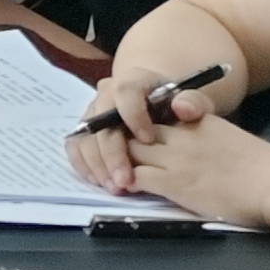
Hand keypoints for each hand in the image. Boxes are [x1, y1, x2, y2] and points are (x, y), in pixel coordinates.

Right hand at [63, 69, 208, 195]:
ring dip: (97, 164)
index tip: (149, 140)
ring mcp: (92, 112)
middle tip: (125, 181)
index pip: (125, 91)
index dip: (133, 115)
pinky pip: (75, 146)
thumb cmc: (177, 108)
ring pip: (85, 136)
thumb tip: (183, 108)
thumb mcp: (193, 104)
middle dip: (112, 153)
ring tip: (116, 188)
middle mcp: (107, 93)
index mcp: (134, 81)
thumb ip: (194, 103)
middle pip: (100, 120)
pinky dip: (84, 165)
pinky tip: (100, 182)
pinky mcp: (84, 130)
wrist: (160, 110)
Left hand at [115, 106, 269, 226]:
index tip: (129, 133)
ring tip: (113, 172)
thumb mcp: (225, 136)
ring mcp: (176, 158)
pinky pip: (137, 177)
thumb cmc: (261, 166)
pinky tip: (125, 187)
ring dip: (118, 161)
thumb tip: (189, 147)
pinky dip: (126, 182)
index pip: (151, 113)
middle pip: (134, 129)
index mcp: (194, 120)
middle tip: (113, 153)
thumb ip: (201, 135)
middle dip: (120, 140)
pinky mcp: (175, 183)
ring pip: (129, 151)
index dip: (136, 124)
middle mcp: (181, 134)